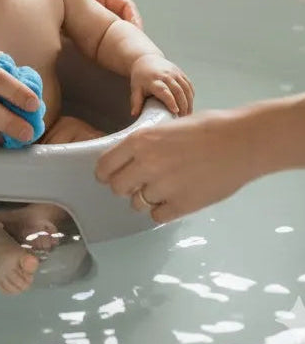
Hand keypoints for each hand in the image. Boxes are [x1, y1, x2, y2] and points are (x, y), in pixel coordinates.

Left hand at [95, 109, 255, 222]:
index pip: (105, 166)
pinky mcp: (182, 205)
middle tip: (137, 183)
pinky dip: (163, 210)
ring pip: (137, 203)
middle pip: (117, 187)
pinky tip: (174, 199)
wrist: (238, 142)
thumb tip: (128, 160)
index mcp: (139, 141)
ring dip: (146, 197)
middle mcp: (146, 164)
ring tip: (164, 187)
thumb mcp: (164, 128)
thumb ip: (144, 146)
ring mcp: (163, 186)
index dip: (105, 173)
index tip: (108, 176)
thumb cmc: (204, 130)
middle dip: (125, 186)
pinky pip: (157, 216)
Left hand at [128, 53, 193, 116]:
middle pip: (178, 90)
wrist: (146, 59)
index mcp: (153, 80)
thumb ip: (136, 102)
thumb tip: (134, 115)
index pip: (164, 91)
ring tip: (187, 114)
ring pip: (186, 88)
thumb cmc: (140, 77)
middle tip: (182, 117)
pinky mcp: (180, 72)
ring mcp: (174, 73)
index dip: (170, 101)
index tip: (175, 111)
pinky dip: (191, 95)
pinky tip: (189, 104)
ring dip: (189, 102)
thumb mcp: (136, 88)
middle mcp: (165, 75)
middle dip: (182, 105)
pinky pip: (189, 85)